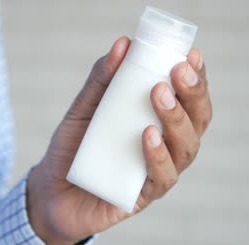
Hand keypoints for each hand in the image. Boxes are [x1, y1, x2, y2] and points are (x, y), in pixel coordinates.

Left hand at [27, 36, 211, 244]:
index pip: (189, 99)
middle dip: (193, 94)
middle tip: (178, 71)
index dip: (197, 78)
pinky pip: (162, 177)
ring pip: (186, 148)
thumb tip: (123, 44)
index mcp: (158, 123)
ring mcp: (157, 172)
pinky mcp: (143, 195)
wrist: (52, 190)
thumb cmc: (74, 148)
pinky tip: (148, 136)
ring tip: (159, 94)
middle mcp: (166, 146)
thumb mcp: (84, 108)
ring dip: (177, 119)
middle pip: (197, 121)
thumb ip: (102, 79)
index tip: (191, 54)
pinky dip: (158, 155)